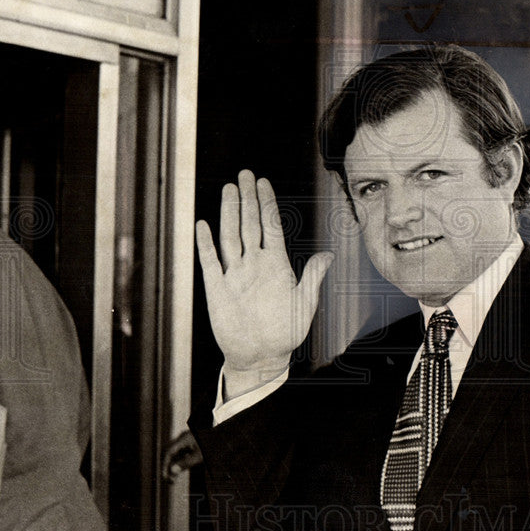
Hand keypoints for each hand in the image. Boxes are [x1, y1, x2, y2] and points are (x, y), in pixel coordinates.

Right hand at [196, 171, 333, 393]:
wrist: (261, 356)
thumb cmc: (285, 332)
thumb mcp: (304, 305)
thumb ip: (312, 278)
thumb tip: (327, 255)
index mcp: (276, 265)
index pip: (271, 226)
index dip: (267, 204)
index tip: (263, 182)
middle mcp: (254, 264)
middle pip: (249, 224)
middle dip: (248, 199)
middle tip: (244, 174)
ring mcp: (235, 274)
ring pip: (230, 237)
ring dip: (229, 213)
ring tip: (228, 189)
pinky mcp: (218, 289)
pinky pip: (210, 262)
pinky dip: (206, 244)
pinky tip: (203, 225)